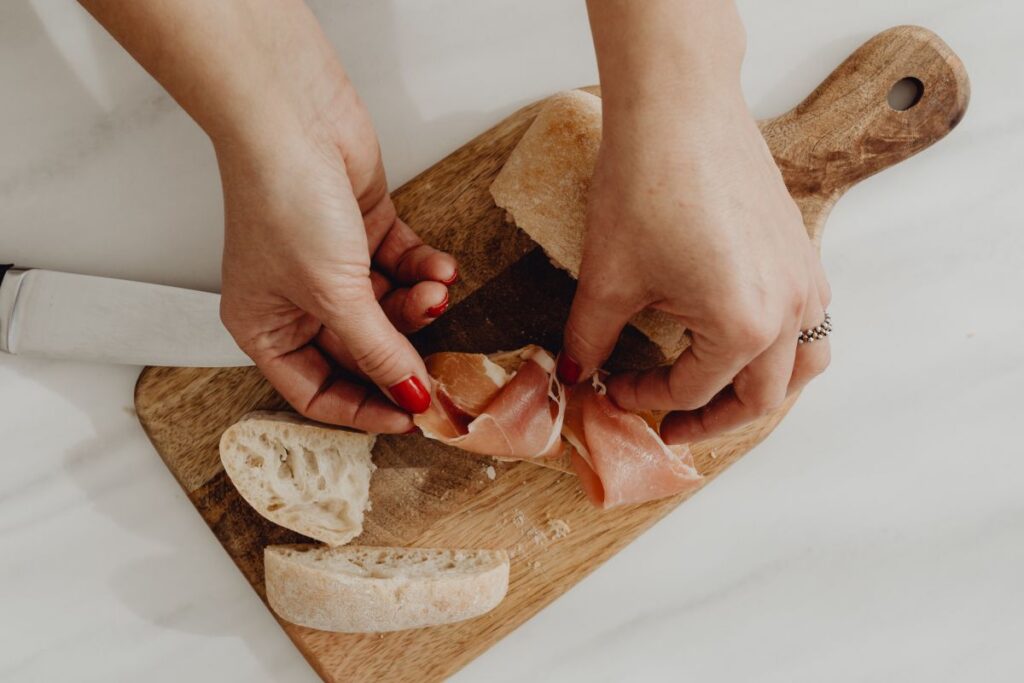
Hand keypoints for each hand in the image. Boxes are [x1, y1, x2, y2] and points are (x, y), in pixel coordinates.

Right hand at [81, 0, 456, 431]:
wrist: (291, 115)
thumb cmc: (283, 200)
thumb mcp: (335, 294)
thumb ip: (378, 351)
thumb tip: (410, 396)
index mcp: (266, 327)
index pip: (318, 392)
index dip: (365, 409)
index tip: (411, 416)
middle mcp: (296, 300)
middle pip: (362, 351)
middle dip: (403, 350)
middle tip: (443, 358)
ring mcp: (331, 264)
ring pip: (389, 309)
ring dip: (420, 305)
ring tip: (436, 290)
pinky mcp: (363, 230)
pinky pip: (403, 267)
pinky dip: (424, 270)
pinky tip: (441, 268)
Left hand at [561, 83, 830, 443]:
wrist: (679, 107)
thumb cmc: (646, 185)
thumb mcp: (608, 277)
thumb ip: (593, 338)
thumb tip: (579, 372)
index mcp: (743, 327)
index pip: (694, 390)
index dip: (645, 399)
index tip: (612, 390)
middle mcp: (789, 310)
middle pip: (761, 397)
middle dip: (712, 420)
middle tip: (671, 425)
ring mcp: (805, 278)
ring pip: (803, 364)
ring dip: (761, 390)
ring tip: (719, 396)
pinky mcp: (803, 249)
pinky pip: (809, 321)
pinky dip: (780, 347)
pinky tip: (741, 335)